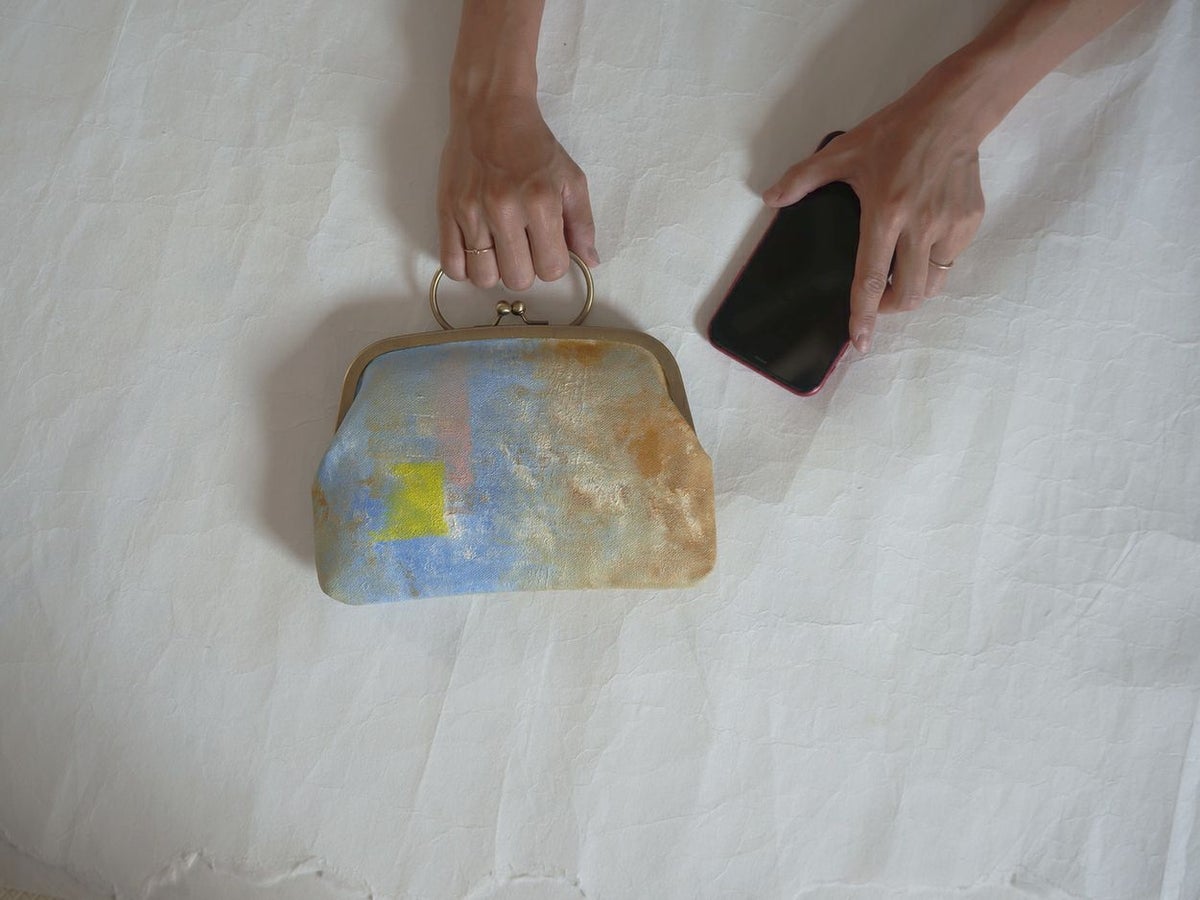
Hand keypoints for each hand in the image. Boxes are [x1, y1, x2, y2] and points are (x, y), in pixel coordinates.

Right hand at [438, 94, 597, 289]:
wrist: (491, 110)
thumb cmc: (534, 145)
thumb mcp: (571, 178)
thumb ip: (583, 223)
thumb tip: (590, 260)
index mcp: (540, 202)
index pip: (551, 269)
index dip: (553, 264)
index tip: (548, 247)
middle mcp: (504, 210)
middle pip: (518, 280)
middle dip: (526, 270)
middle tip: (525, 248)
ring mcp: (471, 212)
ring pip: (484, 278)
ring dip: (496, 271)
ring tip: (500, 250)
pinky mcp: (447, 211)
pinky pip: (452, 266)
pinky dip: (466, 269)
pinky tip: (477, 251)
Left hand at [764, 75, 984, 351]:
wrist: (950, 112)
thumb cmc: (895, 132)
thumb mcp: (843, 152)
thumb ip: (803, 178)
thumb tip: (770, 197)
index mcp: (885, 213)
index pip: (871, 278)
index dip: (864, 315)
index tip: (861, 341)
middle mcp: (919, 225)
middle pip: (908, 294)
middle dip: (890, 309)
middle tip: (879, 303)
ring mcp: (948, 225)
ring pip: (933, 283)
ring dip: (914, 291)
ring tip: (900, 279)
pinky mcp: (969, 221)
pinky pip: (950, 260)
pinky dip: (934, 264)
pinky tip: (923, 246)